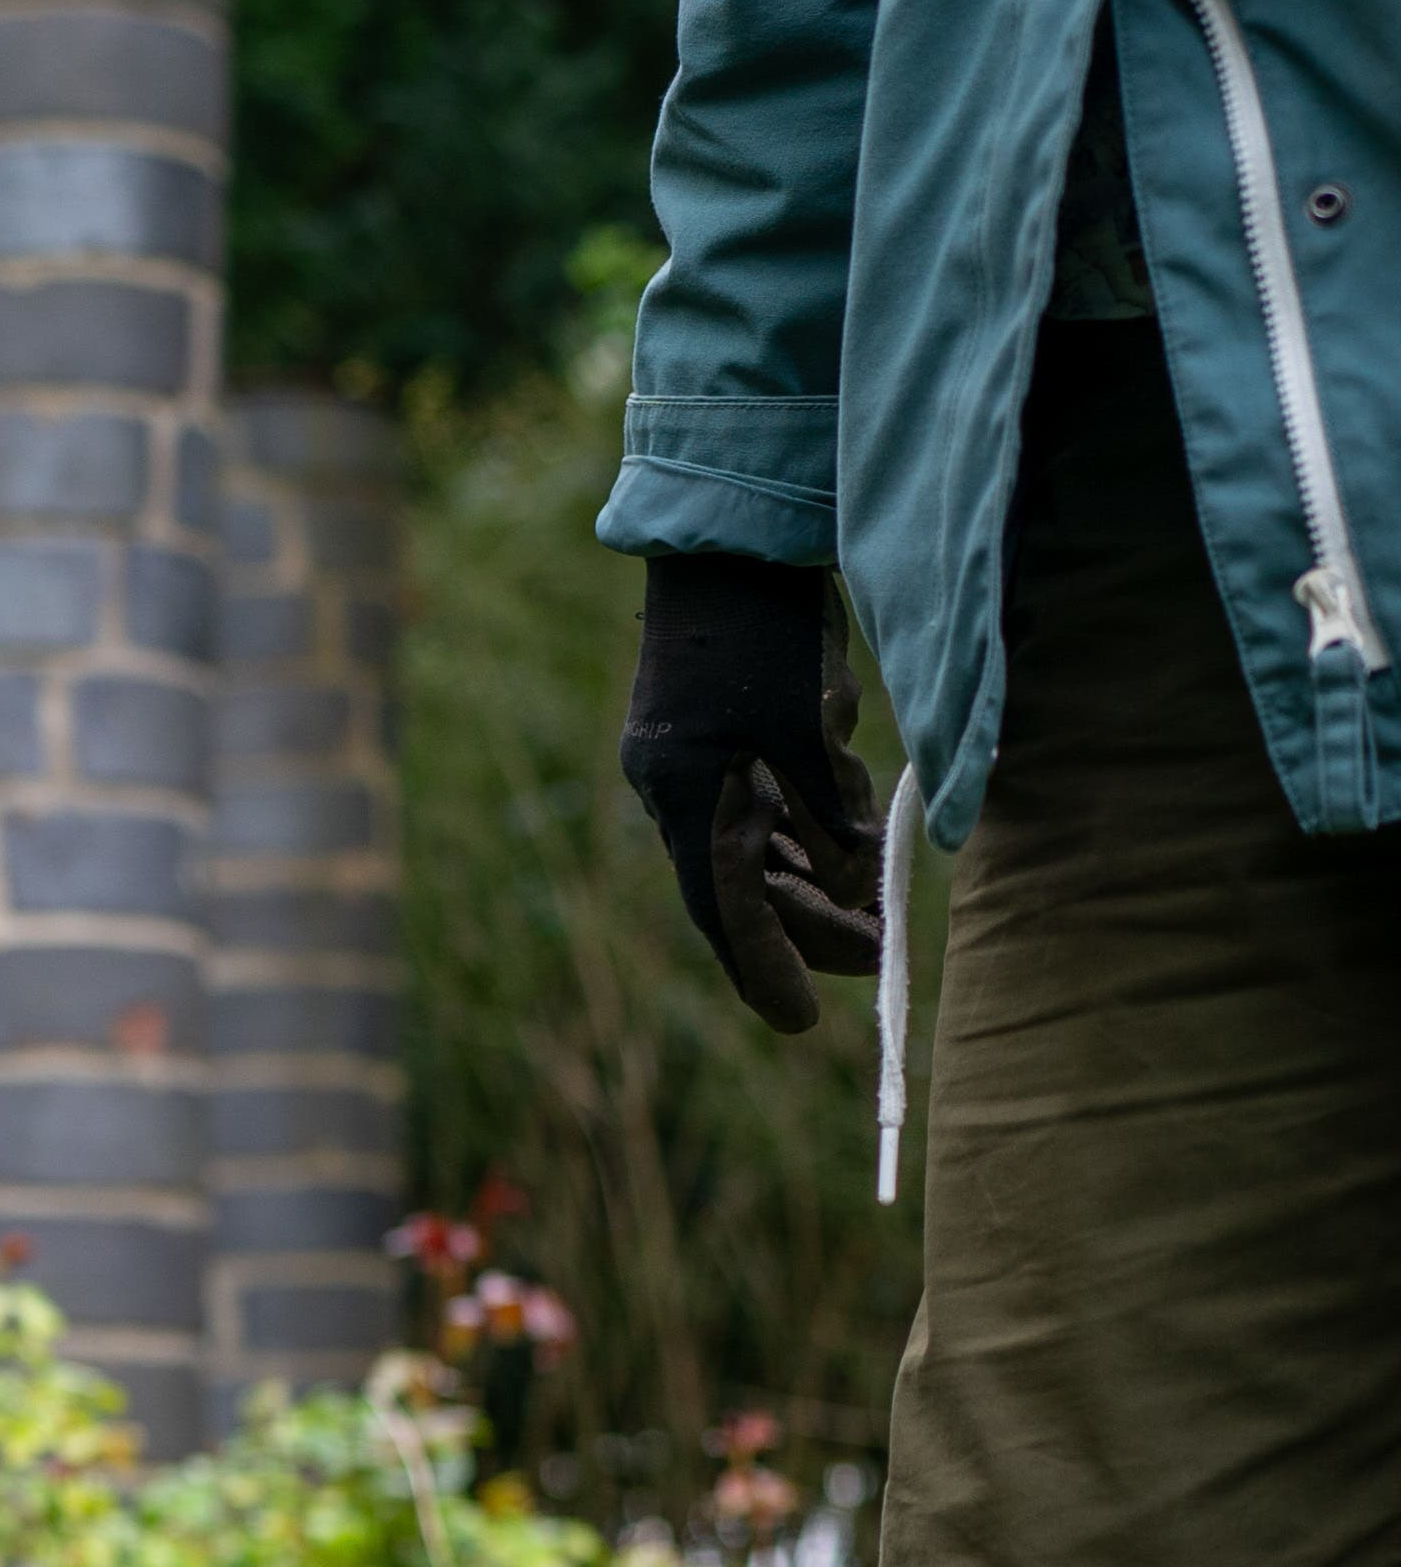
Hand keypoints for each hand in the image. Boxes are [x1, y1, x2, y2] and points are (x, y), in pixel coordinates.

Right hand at [618, 552, 885, 1032]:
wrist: (727, 542)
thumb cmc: (766, 624)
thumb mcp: (807, 719)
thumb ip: (827, 804)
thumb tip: (853, 876)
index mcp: (686, 792)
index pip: (724, 906)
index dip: (764, 967)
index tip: (798, 1024)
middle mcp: (683, 792)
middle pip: (746, 889)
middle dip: (812, 927)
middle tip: (883, 956)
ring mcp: (701, 767)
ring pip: (760, 855)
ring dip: (819, 883)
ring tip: (882, 910)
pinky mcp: (724, 744)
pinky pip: (765, 814)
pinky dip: (809, 837)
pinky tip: (854, 848)